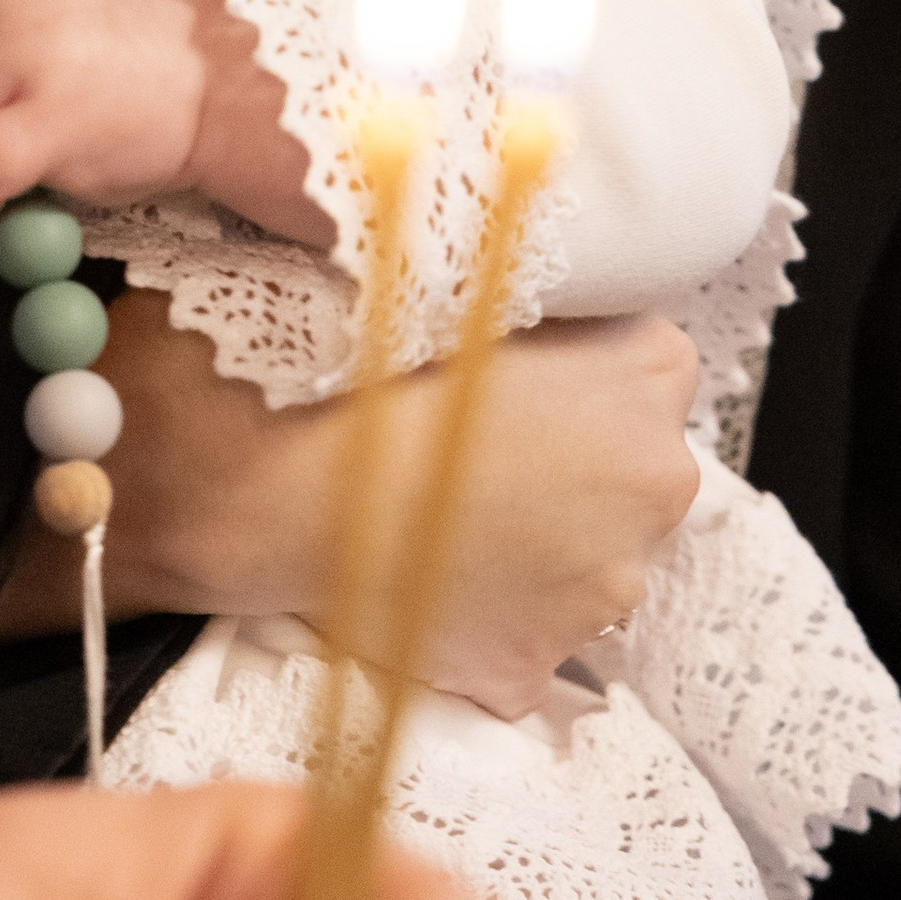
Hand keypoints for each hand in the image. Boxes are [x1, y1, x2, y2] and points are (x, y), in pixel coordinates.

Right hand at [0, 296, 699, 715]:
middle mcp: (652, 483)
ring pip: (580, 555)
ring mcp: (603, 589)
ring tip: (428, 507)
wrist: (248, 483)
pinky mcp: (535, 667)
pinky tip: (411, 573)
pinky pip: (519, 632)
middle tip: (464, 438)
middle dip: (562, 456)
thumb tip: (494, 232)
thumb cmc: (338, 360)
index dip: (576, 361)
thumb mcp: (435, 265)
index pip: (646, 359)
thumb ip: (497, 265)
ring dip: (526, 537)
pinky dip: (478, 612)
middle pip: (627, 464)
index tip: (513, 363)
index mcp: (646, 369)